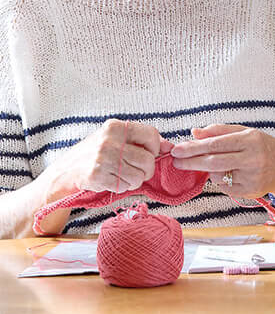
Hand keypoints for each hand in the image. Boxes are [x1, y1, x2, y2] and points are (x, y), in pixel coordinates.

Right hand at [50, 119, 166, 196]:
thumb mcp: (116, 139)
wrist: (65, 171)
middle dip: (147, 170)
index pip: (151, 135)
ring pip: (139, 175)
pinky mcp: (98, 176)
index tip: (148, 154)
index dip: (155, 148)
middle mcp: (109, 140)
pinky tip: (113, 180)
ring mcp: (103, 158)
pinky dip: (123, 187)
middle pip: (147, 159)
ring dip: (135, 180)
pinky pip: (125, 186)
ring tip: (123, 176)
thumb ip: (142, 140)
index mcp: (115, 127)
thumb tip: (170, 146)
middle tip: (137, 171)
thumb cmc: (94, 154)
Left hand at [169, 125, 274, 204]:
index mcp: (251, 140)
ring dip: (210, 171)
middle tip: (175, 161)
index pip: (216, 144)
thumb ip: (220, 131)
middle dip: (191, 162)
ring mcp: (252, 177)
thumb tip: (194, 132)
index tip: (177, 149)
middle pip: (213, 162)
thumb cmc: (264, 147)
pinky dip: (222, 180)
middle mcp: (253, 159)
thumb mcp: (246, 133)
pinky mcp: (250, 192)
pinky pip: (225, 187)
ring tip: (223, 164)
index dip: (194, 147)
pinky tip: (234, 174)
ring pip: (218, 176)